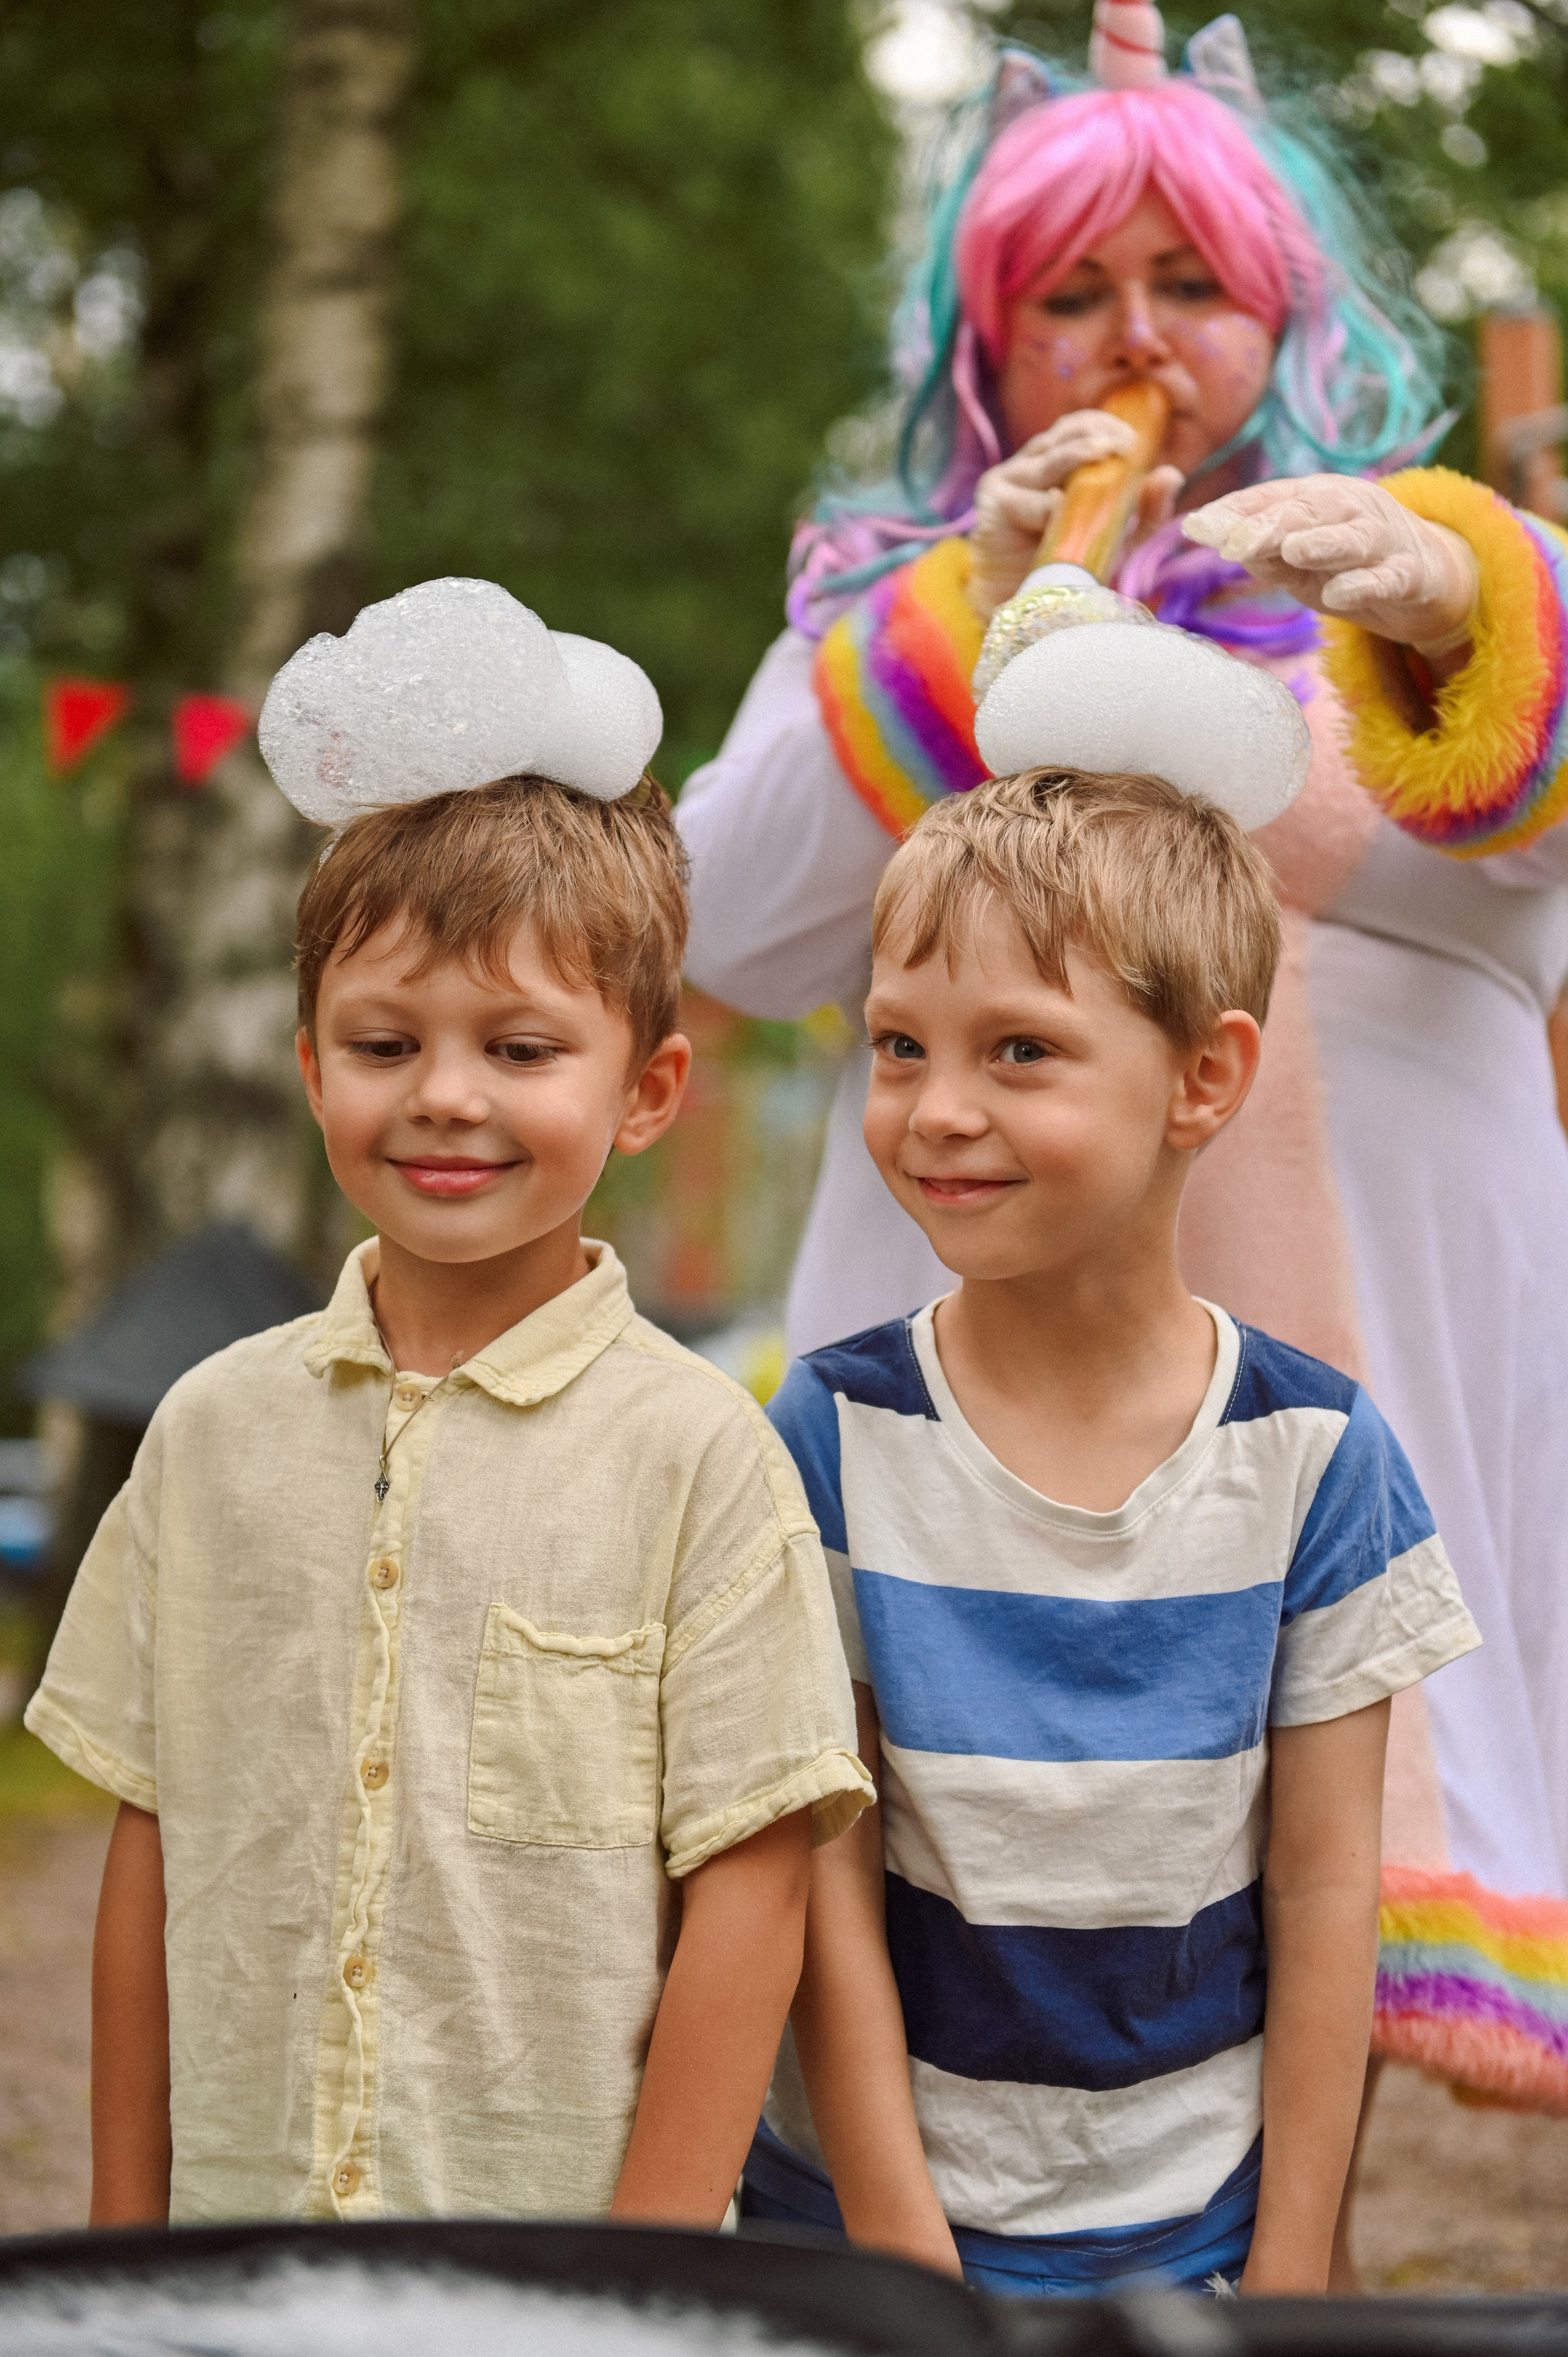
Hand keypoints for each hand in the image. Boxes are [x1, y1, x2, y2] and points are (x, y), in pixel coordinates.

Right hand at [968, 411, 1181, 617]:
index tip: (1133, 439)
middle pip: (1062, 433)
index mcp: (1058, 463)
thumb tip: (1172, 474)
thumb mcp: (1117, 539)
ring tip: (1103, 453)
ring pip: (1045, 460)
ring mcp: (1010, 480)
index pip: (1079, 427)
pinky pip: (1023, 501)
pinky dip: (1044, 505)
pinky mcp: (992, 504)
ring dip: (1074, 455)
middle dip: (1094, 433)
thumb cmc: (1069, 567)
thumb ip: (1145, 513)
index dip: (1105, 425)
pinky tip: (1060, 506)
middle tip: (1122, 443)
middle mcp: (1033, 464)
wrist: (1025, 606)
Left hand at [1182, 476, 1478, 657]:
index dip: (1234, 512)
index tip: (1196, 527)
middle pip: (1308, 512)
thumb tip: (1223, 545)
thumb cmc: (1350, 566)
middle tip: (1233, 541)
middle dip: (1269, 525)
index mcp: (1319, 499)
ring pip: (1353, 537)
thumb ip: (1265, 555)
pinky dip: (1365, 585)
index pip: (1271, 499)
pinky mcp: (1410, 575)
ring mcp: (1384, 540)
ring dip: (1322, 542)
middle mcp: (1352, 509)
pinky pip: (1387, 579)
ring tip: (1292, 550)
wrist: (1428, 578)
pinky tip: (1340, 596)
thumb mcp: (1300, 564)